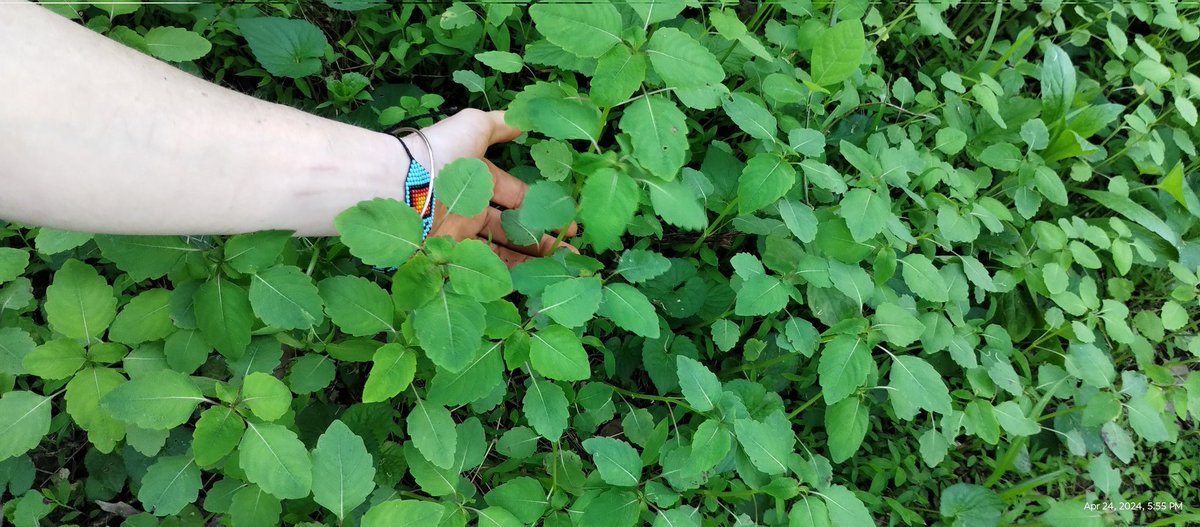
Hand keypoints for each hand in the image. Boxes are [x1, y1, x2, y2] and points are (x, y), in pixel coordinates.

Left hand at [409, 109, 577, 267]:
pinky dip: (509, 272)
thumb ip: (502, 124)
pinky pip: (484, 267)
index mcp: (478, 179)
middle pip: (513, 226)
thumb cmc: (440, 153)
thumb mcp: (474, 126)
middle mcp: (471, 207)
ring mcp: (461, 233)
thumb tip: (525, 119)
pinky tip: (535, 277)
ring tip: (561, 266)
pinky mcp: (451, 255)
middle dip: (543, 237)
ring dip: (532, 257)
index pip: (515, 194)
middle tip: (570, 250)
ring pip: (503, 249)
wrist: (399, 186)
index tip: (567, 219)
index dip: (541, 205)